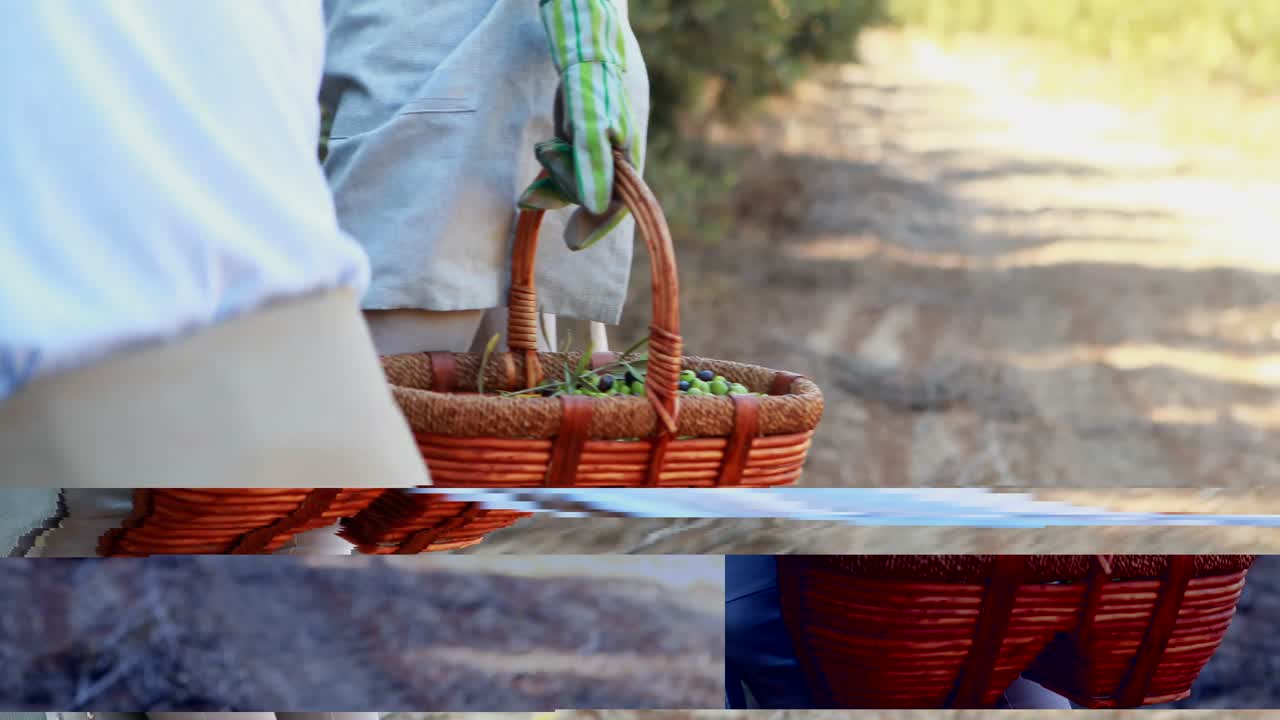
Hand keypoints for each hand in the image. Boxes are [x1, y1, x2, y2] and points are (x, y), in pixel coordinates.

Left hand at [519, 0, 639, 250]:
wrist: (582, 65)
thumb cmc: (592, 94)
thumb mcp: (589, 131)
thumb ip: (592, 170)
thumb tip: (593, 210)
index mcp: (628, 167)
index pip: (615, 208)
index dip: (596, 227)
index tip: (573, 242)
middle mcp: (614, 172)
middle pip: (587, 200)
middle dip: (565, 184)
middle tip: (553, 152)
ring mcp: (595, 167)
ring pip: (571, 191)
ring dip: (553, 177)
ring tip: (548, 146)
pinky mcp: (579, 160)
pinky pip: (562, 181)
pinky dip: (548, 178)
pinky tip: (542, 161)